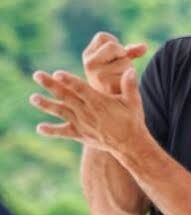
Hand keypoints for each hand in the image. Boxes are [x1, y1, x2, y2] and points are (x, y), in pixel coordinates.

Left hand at [30, 68, 148, 154]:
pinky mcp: (80, 134)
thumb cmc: (132, 120)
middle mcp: (87, 112)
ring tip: (32, 98)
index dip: (68, 80)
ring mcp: (81, 123)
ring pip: (60, 112)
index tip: (57, 73)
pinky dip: (51, 130)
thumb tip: (129, 70)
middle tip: (37, 75)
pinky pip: (63, 132)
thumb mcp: (134, 101)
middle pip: (65, 96)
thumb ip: (130, 86)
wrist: (129, 144)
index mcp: (99, 102)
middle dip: (50, 85)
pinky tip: (40, 128)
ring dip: (46, 105)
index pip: (81, 88)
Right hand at [81, 32, 146, 94]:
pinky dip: (130, 75)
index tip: (114, 57)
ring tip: (119, 78)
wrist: (116, 104)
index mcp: (88, 55)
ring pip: (123, 57)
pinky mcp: (106, 81)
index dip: (114, 44)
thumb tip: (144, 47)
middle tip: (117, 69)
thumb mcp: (119, 61)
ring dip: (126, 66)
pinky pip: (127, 69)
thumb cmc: (117, 80)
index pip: (102, 37)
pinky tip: (122, 84)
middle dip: (122, 55)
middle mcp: (89, 63)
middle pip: (113, 45)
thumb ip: (130, 51)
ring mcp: (96, 73)